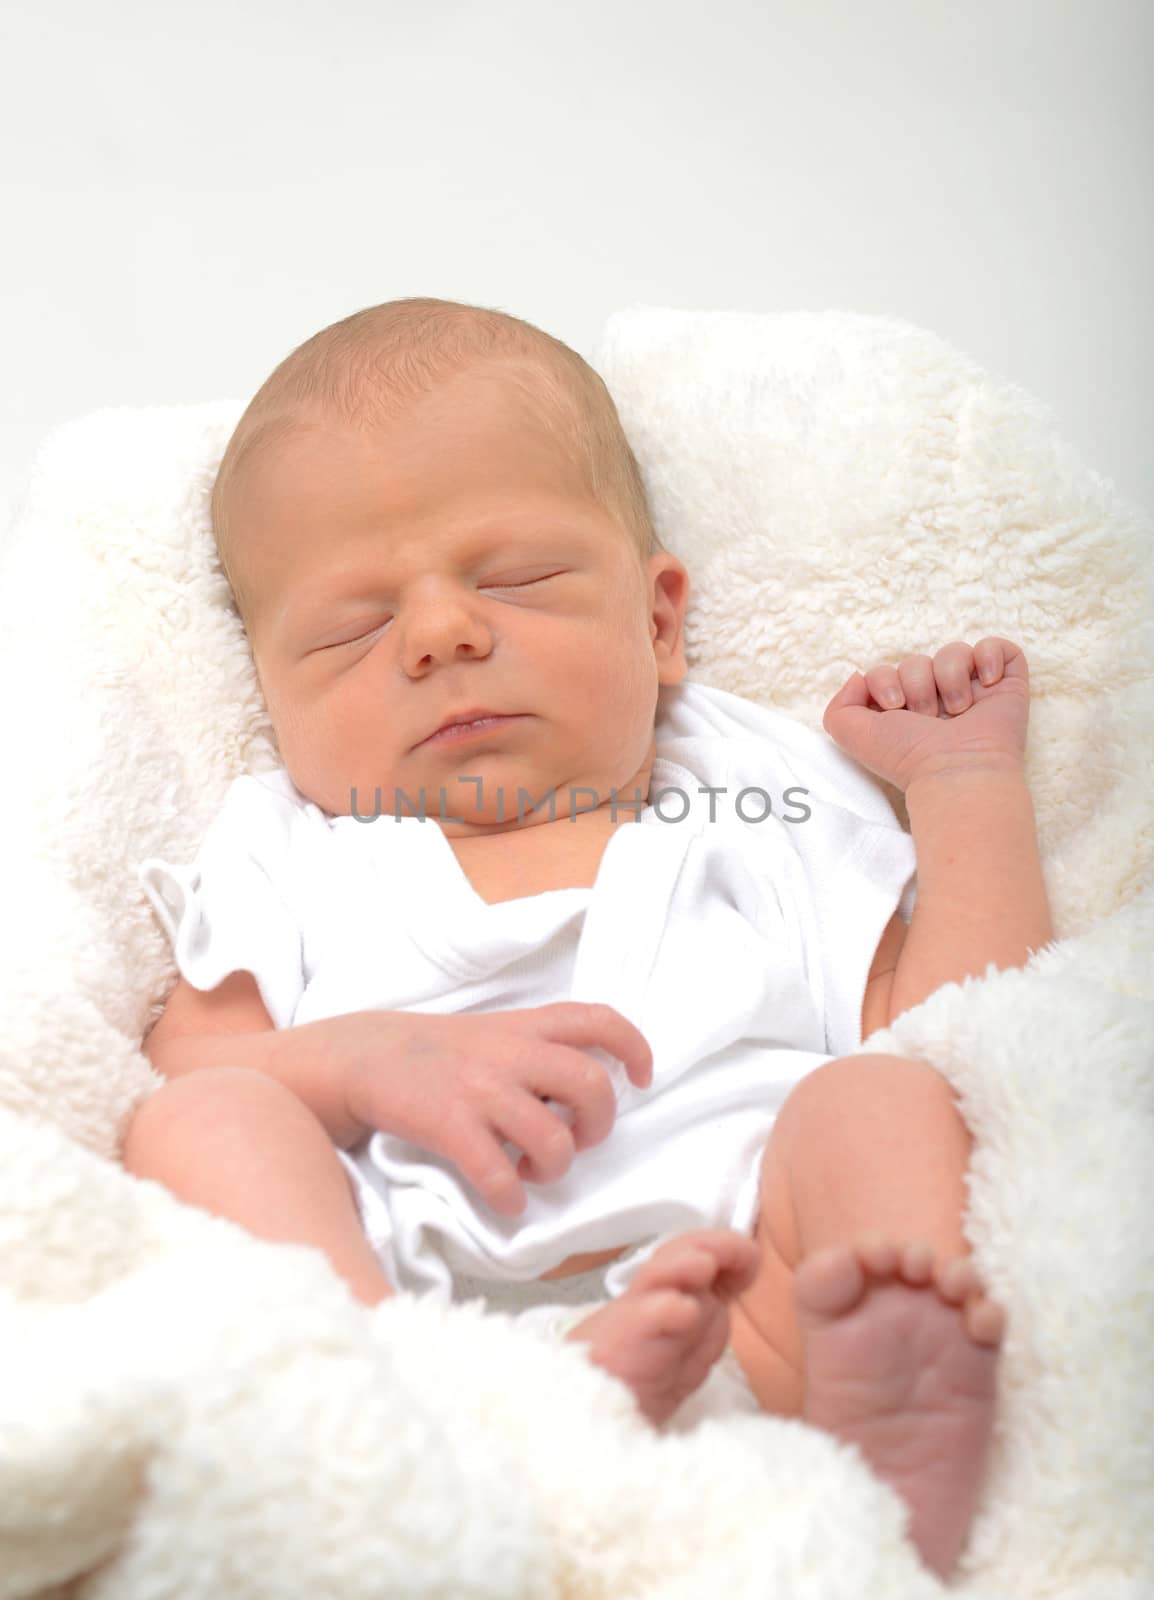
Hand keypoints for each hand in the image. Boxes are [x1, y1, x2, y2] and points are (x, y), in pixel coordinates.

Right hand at [337, 1003, 653, 1216]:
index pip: (599, 1020)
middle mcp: (509, 1052)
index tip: (640, 1079)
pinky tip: (506, 1199)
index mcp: (525, 1026)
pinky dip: (511, 1198)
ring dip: (553, 1169)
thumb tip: (589, 1090)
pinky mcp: (448, 1124)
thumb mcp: (495, 1033)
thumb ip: (540, 1049)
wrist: (364, 1057)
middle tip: (579, 1139)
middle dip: (598, 1125)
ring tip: (533, 1172)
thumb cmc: (439, 1054)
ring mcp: (479, 1088)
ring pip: (552, 1139)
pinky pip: (497, 1174)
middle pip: (591, 1085)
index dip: (634, 1048)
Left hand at [822, 636, 1030, 791]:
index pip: (887, 671)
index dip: (885, 681)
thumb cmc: (907, 756)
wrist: (954, 768)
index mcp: (905, 711)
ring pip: (954, 651)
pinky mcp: (1007, 684)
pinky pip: (998, 647)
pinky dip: (989, 657)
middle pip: (917, 660)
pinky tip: (986, 684)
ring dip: (950, 677)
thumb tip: (859, 676)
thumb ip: (839, 706)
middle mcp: (938, 700)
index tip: (895, 707)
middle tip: (927, 716)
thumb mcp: (851, 735)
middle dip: (917, 684)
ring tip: (957, 709)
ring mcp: (974, 691)